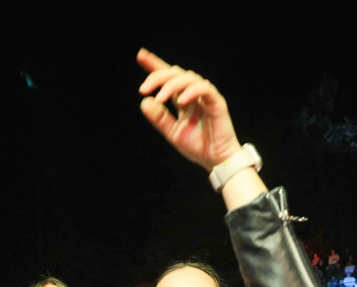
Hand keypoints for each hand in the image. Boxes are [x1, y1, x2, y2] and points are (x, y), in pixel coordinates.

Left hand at [136, 49, 241, 170]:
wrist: (216, 160)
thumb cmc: (198, 146)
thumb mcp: (172, 132)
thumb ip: (159, 118)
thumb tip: (144, 101)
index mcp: (182, 99)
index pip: (167, 78)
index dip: (154, 65)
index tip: (140, 56)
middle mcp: (193, 94)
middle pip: (175, 73)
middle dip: (158, 76)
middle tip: (143, 88)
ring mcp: (205, 96)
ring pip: (188, 78)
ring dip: (171, 85)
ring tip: (160, 98)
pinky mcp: (216, 102)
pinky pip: (204, 89)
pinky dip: (191, 92)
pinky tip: (180, 100)